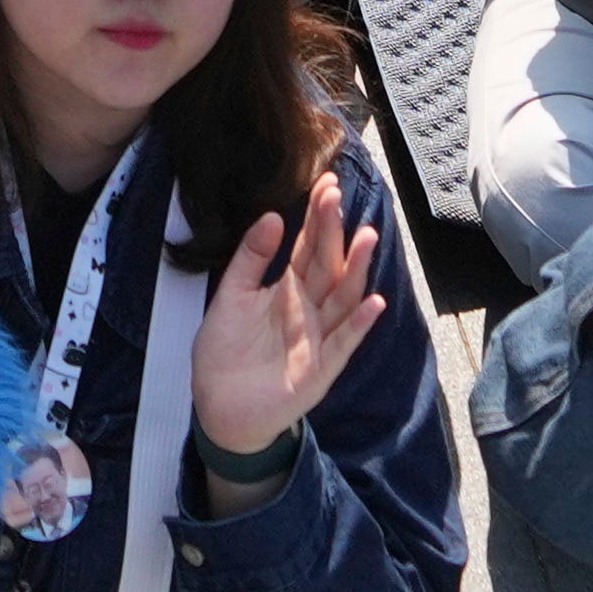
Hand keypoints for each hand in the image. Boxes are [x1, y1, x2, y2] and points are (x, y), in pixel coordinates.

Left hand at [186, 171, 384, 459]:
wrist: (218, 408)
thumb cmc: (225, 352)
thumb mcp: (231, 296)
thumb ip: (251, 258)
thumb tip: (272, 215)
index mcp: (288, 289)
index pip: (309, 247)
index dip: (318, 217)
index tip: (326, 183)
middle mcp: (309, 309)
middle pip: (327, 265)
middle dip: (333, 231)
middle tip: (337, 196)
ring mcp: (318, 337)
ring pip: (342, 298)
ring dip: (356, 269)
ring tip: (367, 236)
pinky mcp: (320, 369)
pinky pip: (344, 343)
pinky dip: (359, 324)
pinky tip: (374, 301)